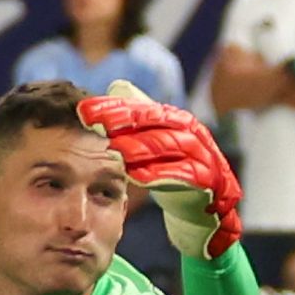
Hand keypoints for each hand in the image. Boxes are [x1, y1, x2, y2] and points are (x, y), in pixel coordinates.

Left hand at [79, 85, 241, 258]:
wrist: (206, 208)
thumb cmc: (176, 170)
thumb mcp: (156, 142)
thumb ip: (140, 116)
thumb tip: (118, 86)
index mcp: (177, 120)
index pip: (143, 108)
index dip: (115, 107)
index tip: (86, 110)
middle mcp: (191, 133)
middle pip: (157, 121)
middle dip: (125, 120)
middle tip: (96, 123)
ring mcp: (202, 156)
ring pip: (170, 145)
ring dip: (142, 146)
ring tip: (114, 147)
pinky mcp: (209, 181)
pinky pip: (185, 175)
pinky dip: (162, 174)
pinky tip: (137, 175)